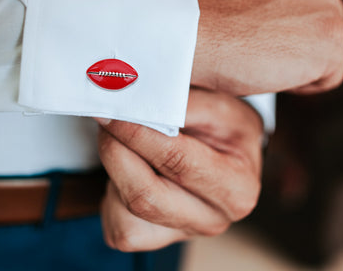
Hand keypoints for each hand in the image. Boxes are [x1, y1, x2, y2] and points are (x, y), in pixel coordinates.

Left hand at [97, 88, 262, 251]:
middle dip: (115, 153)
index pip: (176, 161)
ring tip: (124, 143)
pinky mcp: (156, 239)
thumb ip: (182, 104)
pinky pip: (118, 226)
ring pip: (125, 215)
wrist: (228, 151)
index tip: (114, 112)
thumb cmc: (226, 128)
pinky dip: (112, 195)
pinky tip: (129, 169)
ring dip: (113, 172)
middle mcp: (212, 219)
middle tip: (106, 121)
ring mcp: (182, 233)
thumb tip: (138, 103)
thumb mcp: (219, 105)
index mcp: (236, 188)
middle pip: (145, 197)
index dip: (138, 135)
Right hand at [192, 0, 342, 95]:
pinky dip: (302, 84)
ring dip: (297, 60)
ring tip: (259, 56)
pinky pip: (329, 76)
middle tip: (254, 46)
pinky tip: (271, 73)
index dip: (281, 23)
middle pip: (319, 21)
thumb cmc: (204, 15)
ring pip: (324, 48)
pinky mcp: (331, 40)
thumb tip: (275, 16)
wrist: (191, 28)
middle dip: (292, 39)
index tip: (256, 32)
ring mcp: (328, 3)